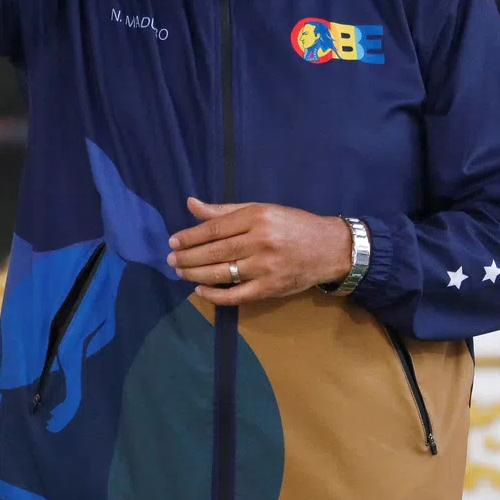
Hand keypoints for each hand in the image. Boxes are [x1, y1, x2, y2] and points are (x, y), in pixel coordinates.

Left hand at [167, 197, 353, 304]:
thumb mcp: (261, 209)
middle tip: (170, 259)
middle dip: (188, 256)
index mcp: (257, 217)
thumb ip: (225, 210)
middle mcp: (260, 241)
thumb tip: (191, 204)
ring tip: (180, 271)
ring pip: (222, 273)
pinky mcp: (271, 288)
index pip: (215, 228)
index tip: (173, 241)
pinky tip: (200, 290)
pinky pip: (236, 295)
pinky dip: (215, 295)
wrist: (329, 248)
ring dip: (196, 274)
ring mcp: (266, 267)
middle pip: (215, 251)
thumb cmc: (292, 225)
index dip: (190, 236)